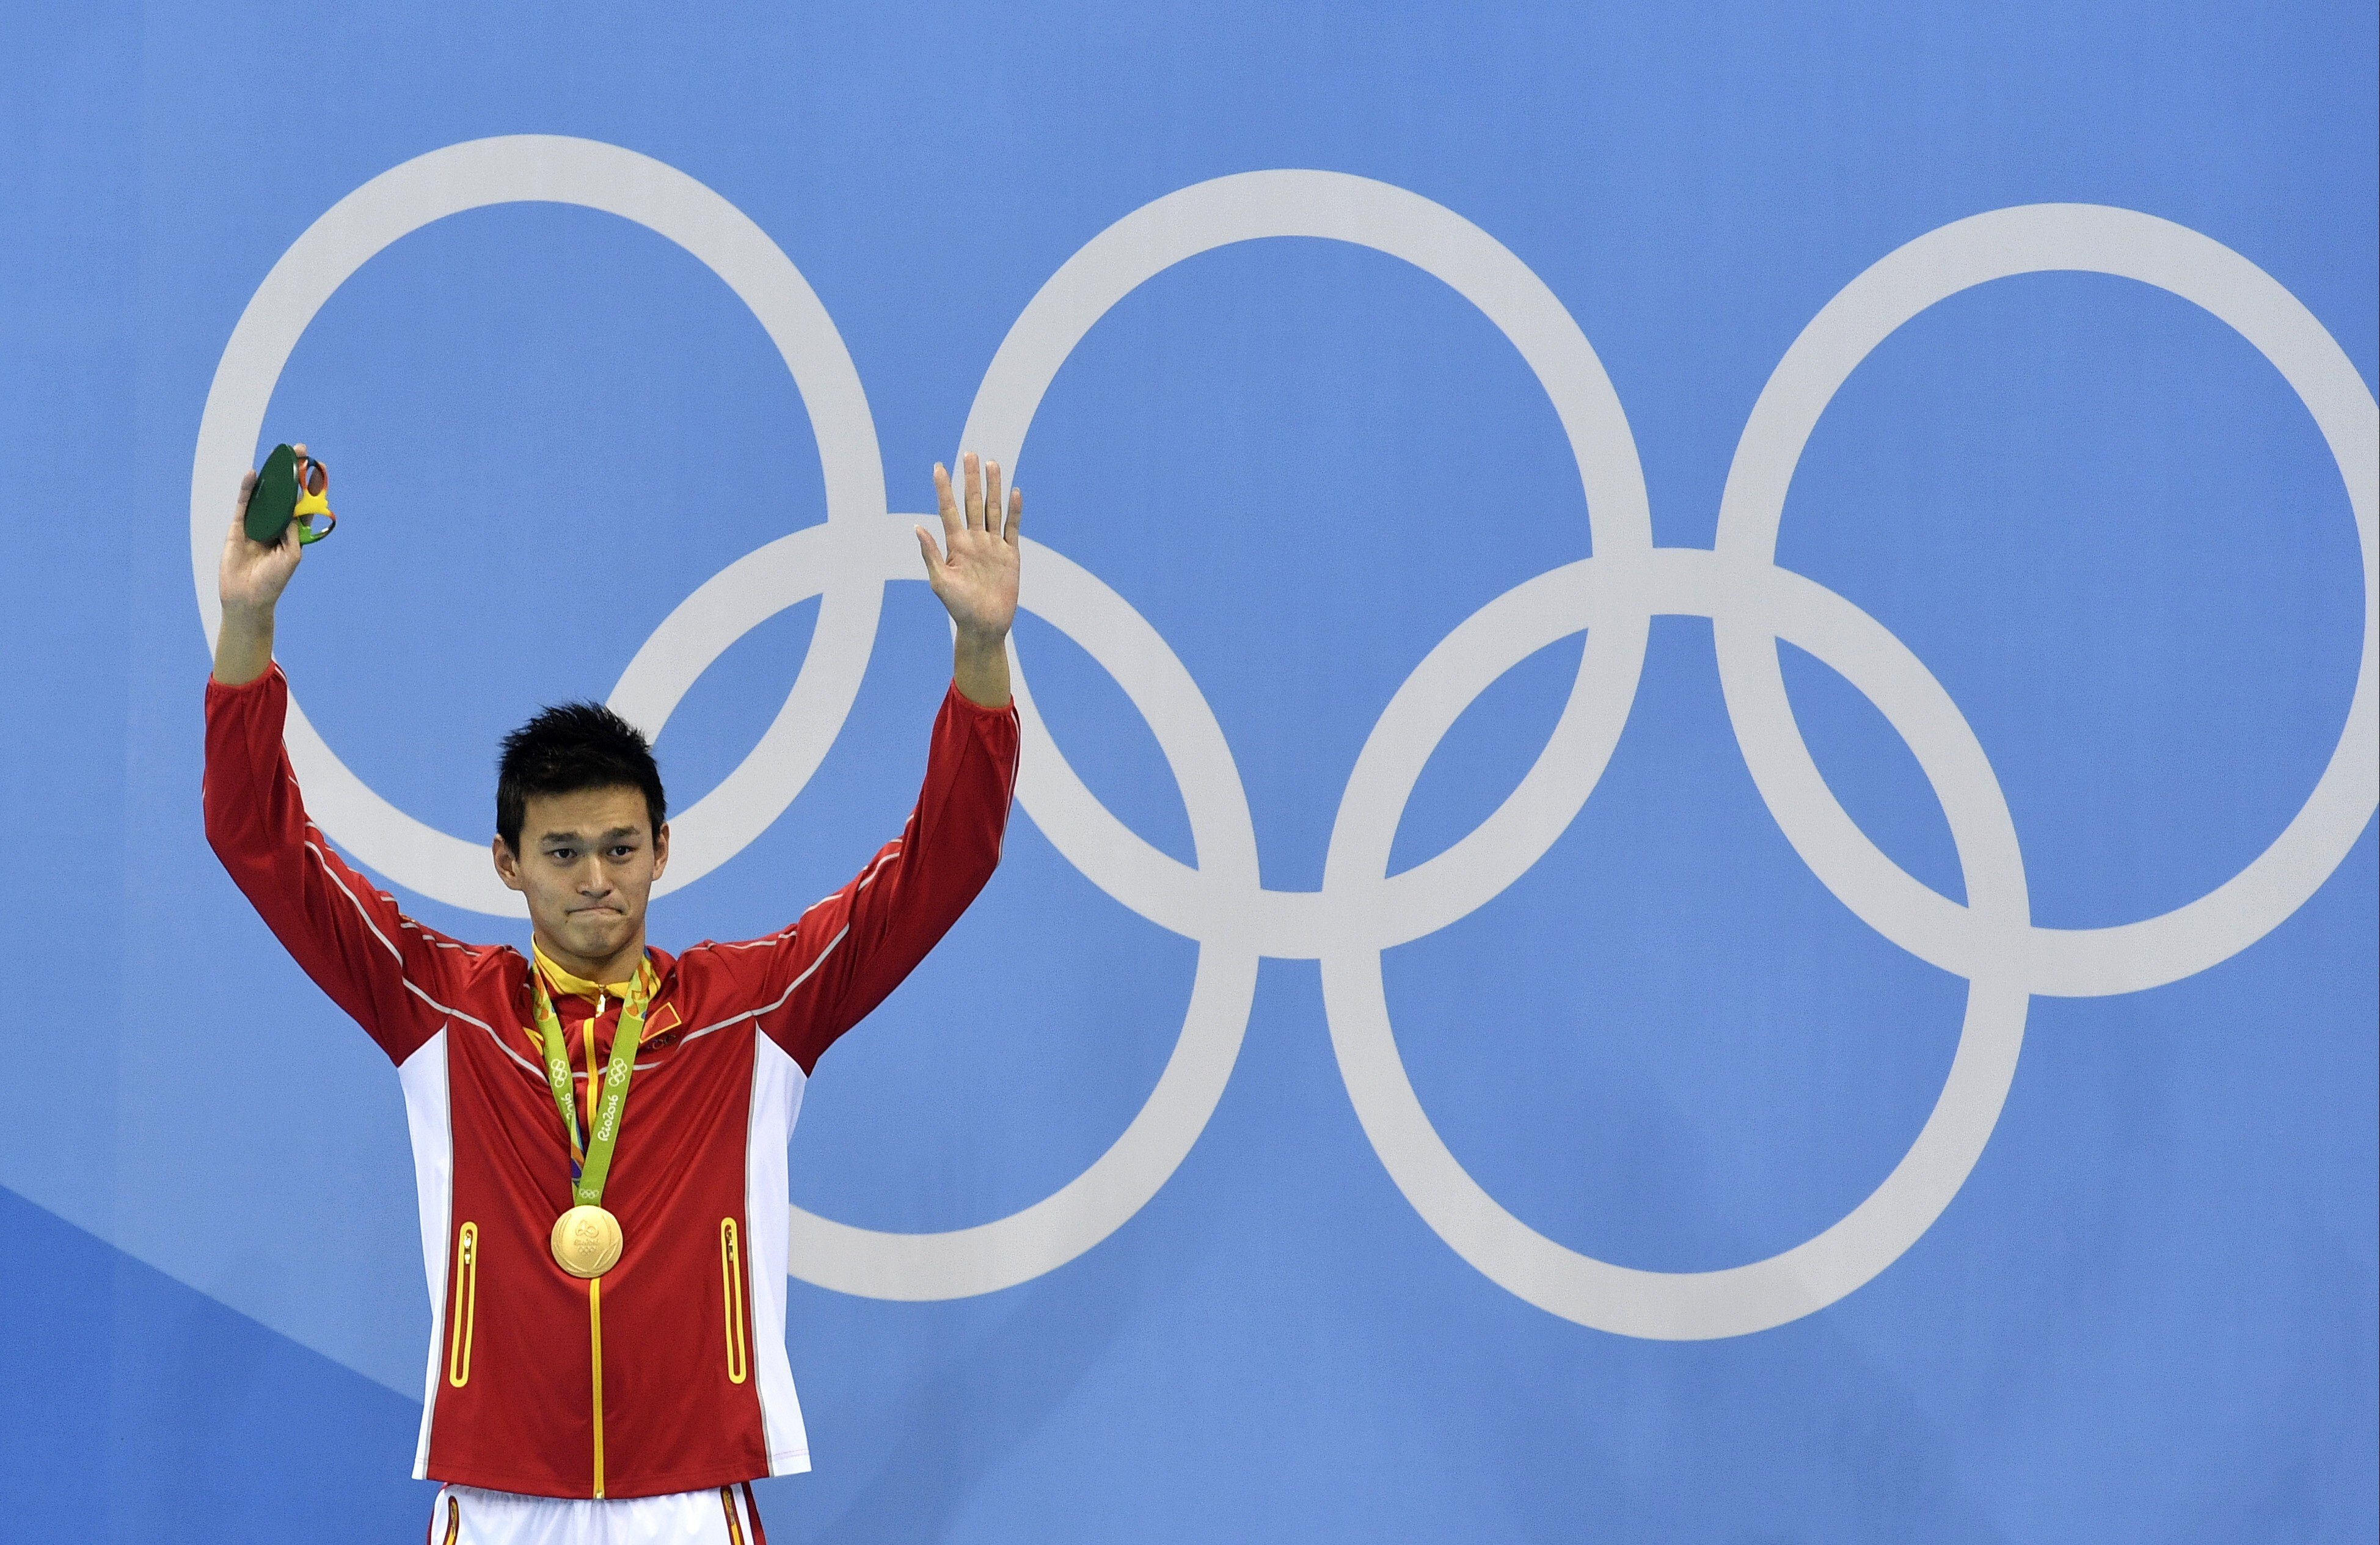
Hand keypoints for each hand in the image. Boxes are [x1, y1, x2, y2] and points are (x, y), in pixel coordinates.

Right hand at [219, 443, 306, 616]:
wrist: (247, 598)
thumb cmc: (273, 581)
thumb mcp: (291, 556)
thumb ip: (293, 533)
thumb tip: (294, 510)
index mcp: (294, 533)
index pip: (305, 504)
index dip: (311, 486)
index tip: (319, 467)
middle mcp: (277, 525)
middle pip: (286, 494)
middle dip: (293, 473)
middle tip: (300, 451)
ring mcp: (257, 524)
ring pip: (266, 495)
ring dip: (273, 475)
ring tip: (280, 455)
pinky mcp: (238, 527)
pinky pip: (243, 504)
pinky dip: (247, 490)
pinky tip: (253, 475)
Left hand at [915, 452, 1020, 706]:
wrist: (984, 626)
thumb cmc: (958, 608)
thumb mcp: (940, 581)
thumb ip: (931, 553)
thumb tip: (917, 527)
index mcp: (956, 545)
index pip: (948, 509)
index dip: (943, 489)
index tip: (938, 467)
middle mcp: (974, 541)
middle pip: (973, 503)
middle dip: (970, 479)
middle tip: (969, 453)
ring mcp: (993, 546)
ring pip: (993, 510)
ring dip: (993, 487)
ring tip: (992, 464)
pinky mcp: (1011, 555)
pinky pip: (1012, 528)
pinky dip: (1014, 512)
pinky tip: (1015, 493)